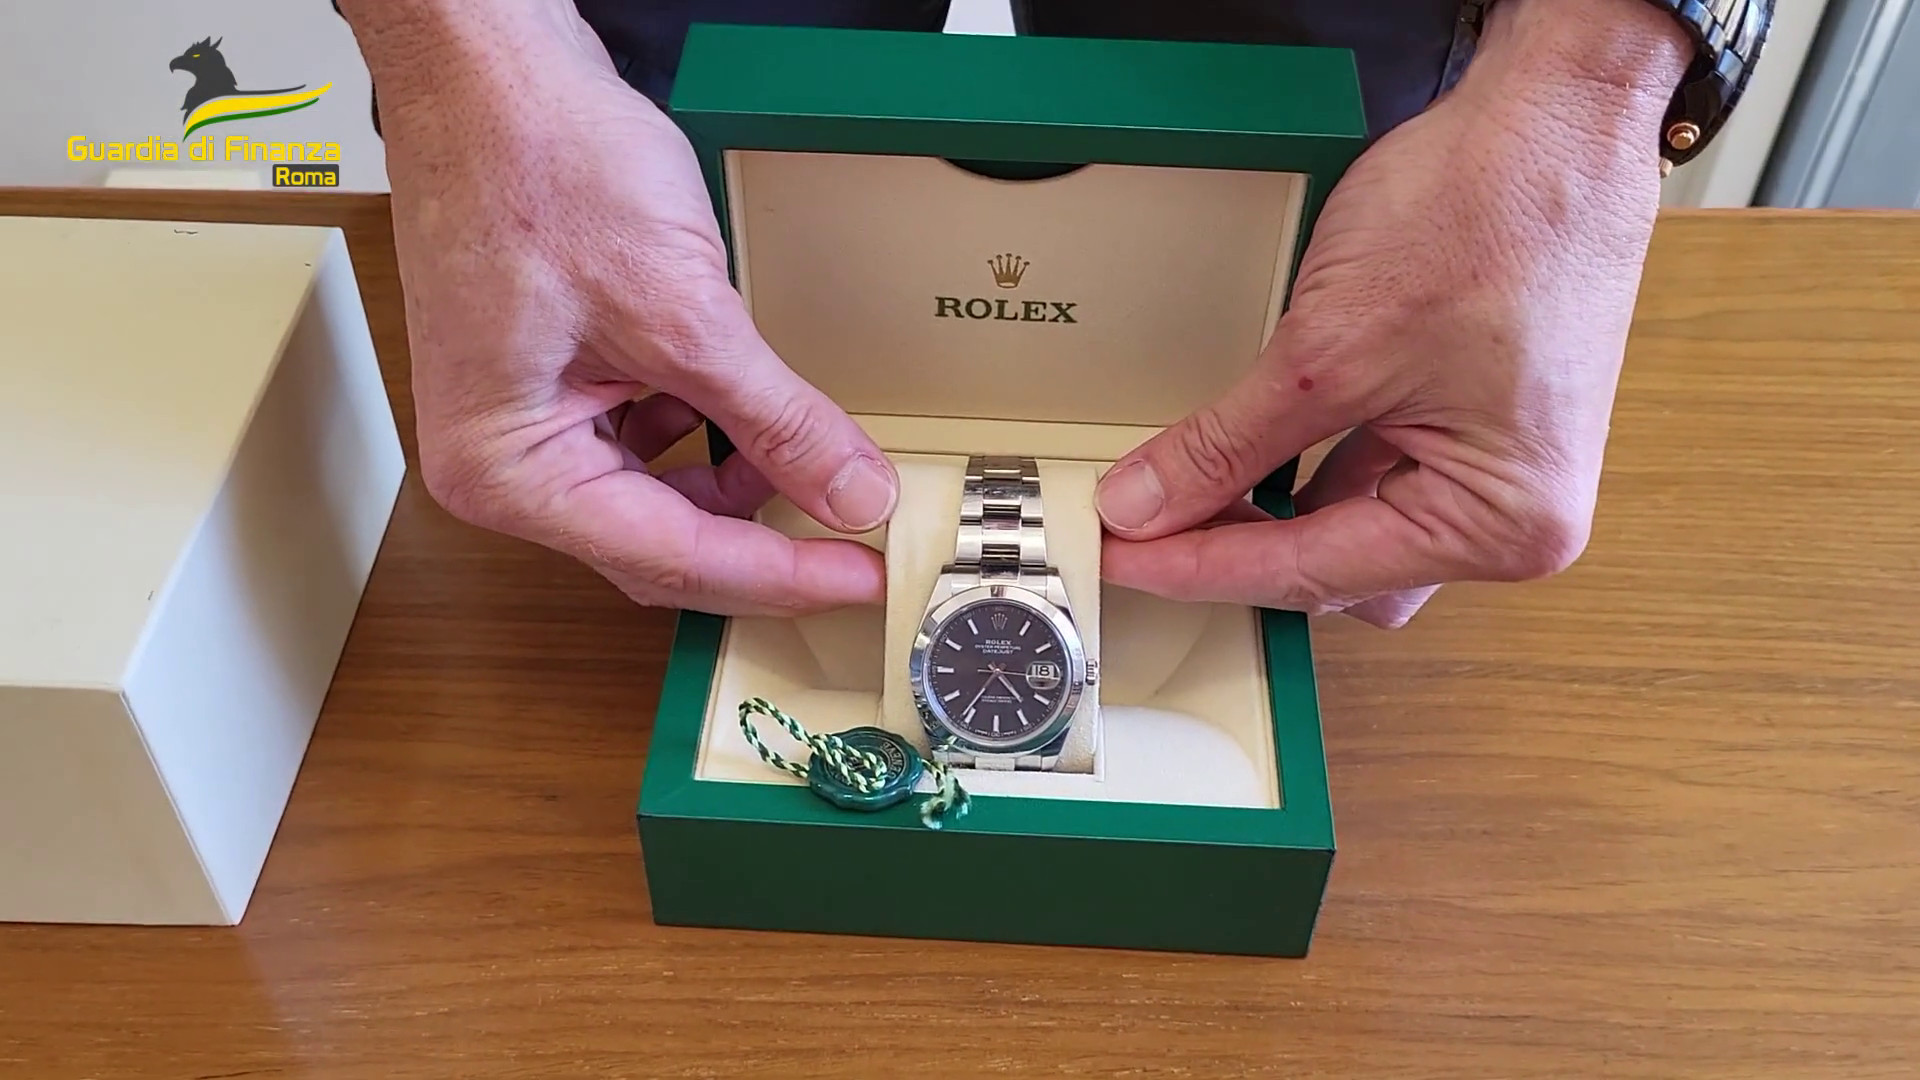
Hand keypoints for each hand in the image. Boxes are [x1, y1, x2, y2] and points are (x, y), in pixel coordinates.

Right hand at [341, 2, 896, 614]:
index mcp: (505, 469)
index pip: (668, 560)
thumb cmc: (536, 161)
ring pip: (656, 500)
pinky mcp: (552, 381)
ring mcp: (524, 421)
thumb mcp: (684, 311)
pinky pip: (643, 443)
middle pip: (657, 546)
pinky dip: (706, 439)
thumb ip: (777, 421)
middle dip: (761, 543)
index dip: (778, 575)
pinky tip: (755, 416)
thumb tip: (851, 493)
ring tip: (818, 466)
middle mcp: (501, 464)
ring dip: (739, 489)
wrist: (489, 63)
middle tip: (856, 546)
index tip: (859, 579)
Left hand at [1095, 0, 1692, 626]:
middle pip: (1339, 573)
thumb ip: (1228, 446)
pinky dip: (1308, 473)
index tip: (1120, 555)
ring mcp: (1502, 472)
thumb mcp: (1327, 350)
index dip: (1197, 568)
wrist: (1559, 116)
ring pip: (1354, 532)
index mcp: (1499, 524)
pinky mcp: (1478, 425)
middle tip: (1139, 529)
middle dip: (1239, 552)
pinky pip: (1377, 478)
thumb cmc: (1489, 215)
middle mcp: (1514, 519)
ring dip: (1271, 517)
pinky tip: (1247, 457)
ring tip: (1180, 496)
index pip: (1311, 573)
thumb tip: (1145, 506)